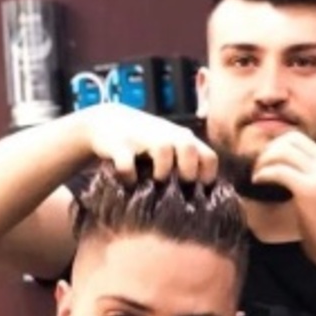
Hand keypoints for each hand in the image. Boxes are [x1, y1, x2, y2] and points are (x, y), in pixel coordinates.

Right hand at [80, 103, 217, 182]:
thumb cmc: (145, 142)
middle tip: (178, 186)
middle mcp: (166, 135)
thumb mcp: (170, 145)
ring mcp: (142, 137)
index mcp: (183, 138)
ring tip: (154, 183)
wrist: (106, 121)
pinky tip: (128, 183)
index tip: (197, 192)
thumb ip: (187, 161)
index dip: (207, 177)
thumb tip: (204, 194)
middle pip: (189, 147)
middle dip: (187, 171)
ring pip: (163, 149)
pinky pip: (127, 163)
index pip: (208, 157)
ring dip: (161, 171)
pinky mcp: (118, 144)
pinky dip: (129, 177)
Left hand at [251, 131, 315, 268]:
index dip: (277, 146)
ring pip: (282, 151)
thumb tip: (285, 170)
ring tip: (256, 176)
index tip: (266, 161)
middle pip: (290, 139)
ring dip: (263, 161)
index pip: (300, 139)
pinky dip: (263, 174)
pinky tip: (257, 183)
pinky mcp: (309, 189)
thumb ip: (312, 179)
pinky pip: (278, 170)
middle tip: (258, 167)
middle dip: (269, 150)